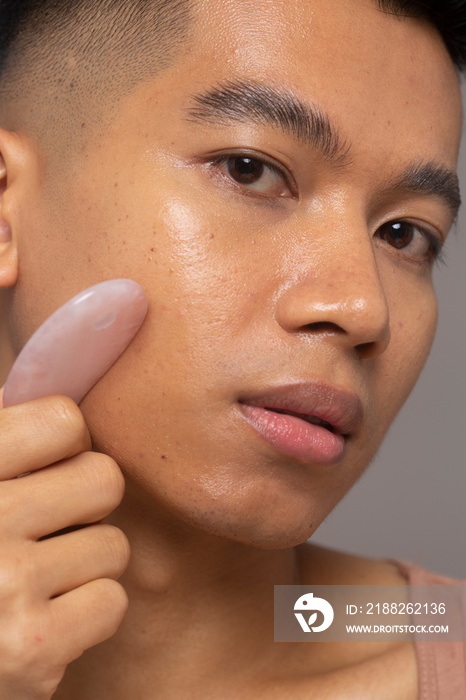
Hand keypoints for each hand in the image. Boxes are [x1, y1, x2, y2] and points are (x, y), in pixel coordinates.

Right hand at [0, 388, 129, 698]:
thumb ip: (7, 441)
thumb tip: (60, 408)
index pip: (64, 421)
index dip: (65, 447)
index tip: (44, 470)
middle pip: (105, 479)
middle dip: (85, 507)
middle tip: (49, 529)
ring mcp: (9, 584)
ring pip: (114, 546)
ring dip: (86, 565)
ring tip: (37, 581)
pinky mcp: (33, 648)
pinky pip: (112, 602)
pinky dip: (85, 617)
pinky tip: (44, 622)